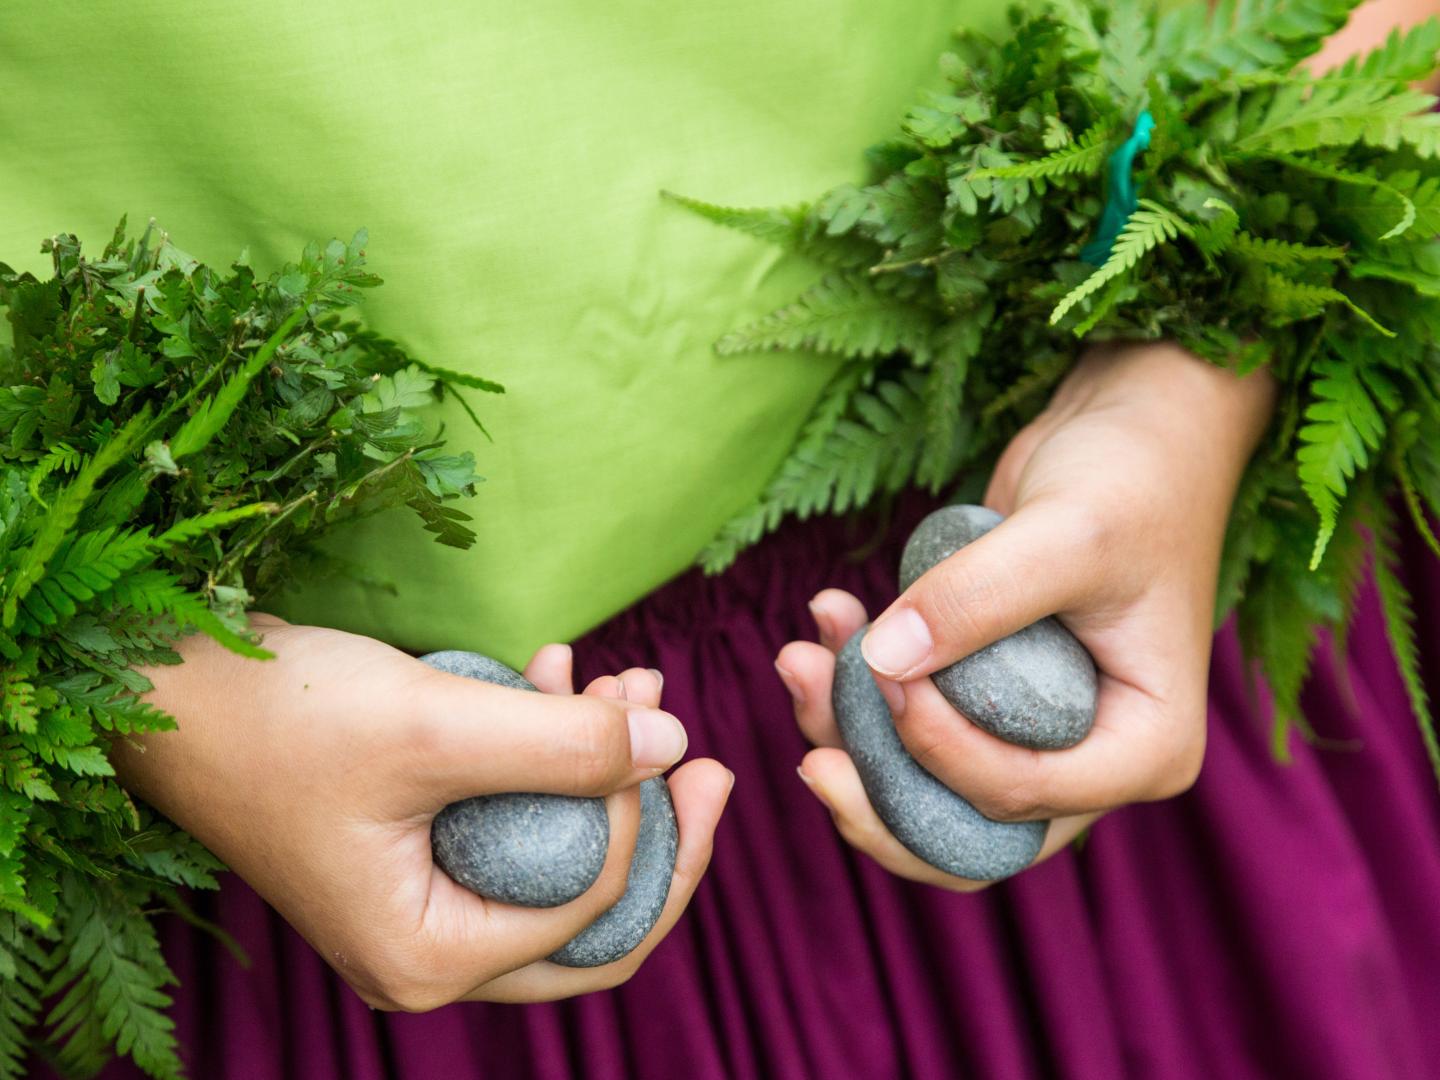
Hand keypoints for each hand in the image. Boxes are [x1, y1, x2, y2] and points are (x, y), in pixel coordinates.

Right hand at [114, 617, 732, 1007]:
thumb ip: (564, 744)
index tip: (647, 725)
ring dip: (602, 774)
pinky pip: (516, 821)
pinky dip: (546, 757)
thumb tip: (673, 745)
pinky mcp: (419, 854)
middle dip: (656, 832)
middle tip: (707, 761)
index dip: (643, 825)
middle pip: (594, 921)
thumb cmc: (282, 717)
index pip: (589, 914)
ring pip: (558, 861)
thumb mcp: (435, 726)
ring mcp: (424, 906)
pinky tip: (560, 674)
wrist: (175, 690)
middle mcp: (429, 955)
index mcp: (429, 959)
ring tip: (629, 681)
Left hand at [776, 342, 1274, 888]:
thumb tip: (880, 664)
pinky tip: (828, 617)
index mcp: (1145, 748)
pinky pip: (913, 726)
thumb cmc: (1131, 476)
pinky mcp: (990, 696)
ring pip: (924, 790)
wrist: (1133, 425)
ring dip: (851, 738)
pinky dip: (861, 689)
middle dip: (876, 799)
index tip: (882, 674)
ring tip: (798, 657)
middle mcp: (1093, 760)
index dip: (938, 753)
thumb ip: (977, 601)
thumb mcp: (1066, 534)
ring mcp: (1038, 733)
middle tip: (808, 756)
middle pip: (966, 835)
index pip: (1022, 797)